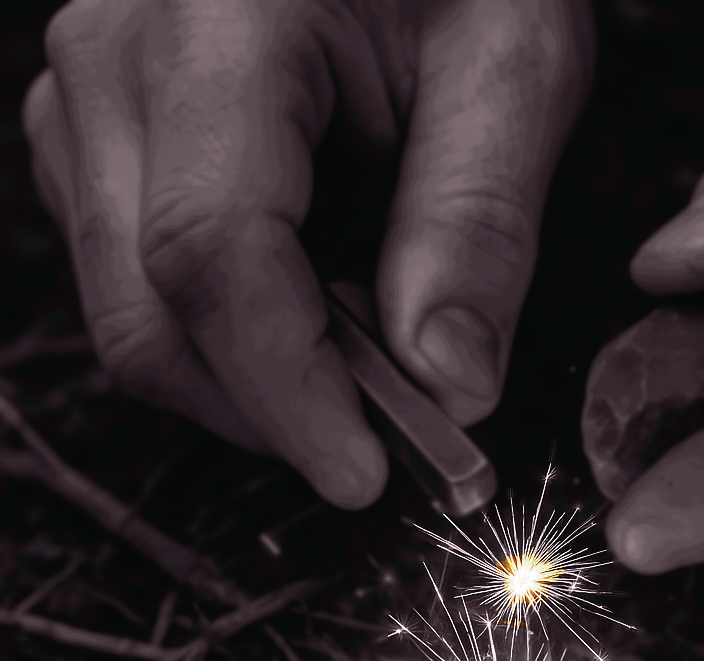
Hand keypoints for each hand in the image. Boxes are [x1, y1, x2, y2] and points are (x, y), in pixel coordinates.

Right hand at [21, 0, 592, 507]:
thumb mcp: (513, 66)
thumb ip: (477, 224)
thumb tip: (452, 385)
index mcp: (215, 27)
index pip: (214, 256)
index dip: (290, 392)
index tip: (366, 473)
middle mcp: (114, 69)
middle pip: (152, 316)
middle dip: (273, 413)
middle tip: (384, 448)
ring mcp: (91, 110)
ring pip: (136, 321)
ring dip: (253, 386)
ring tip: (360, 377)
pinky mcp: (104, 147)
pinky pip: (141, 291)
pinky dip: (230, 344)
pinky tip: (309, 326)